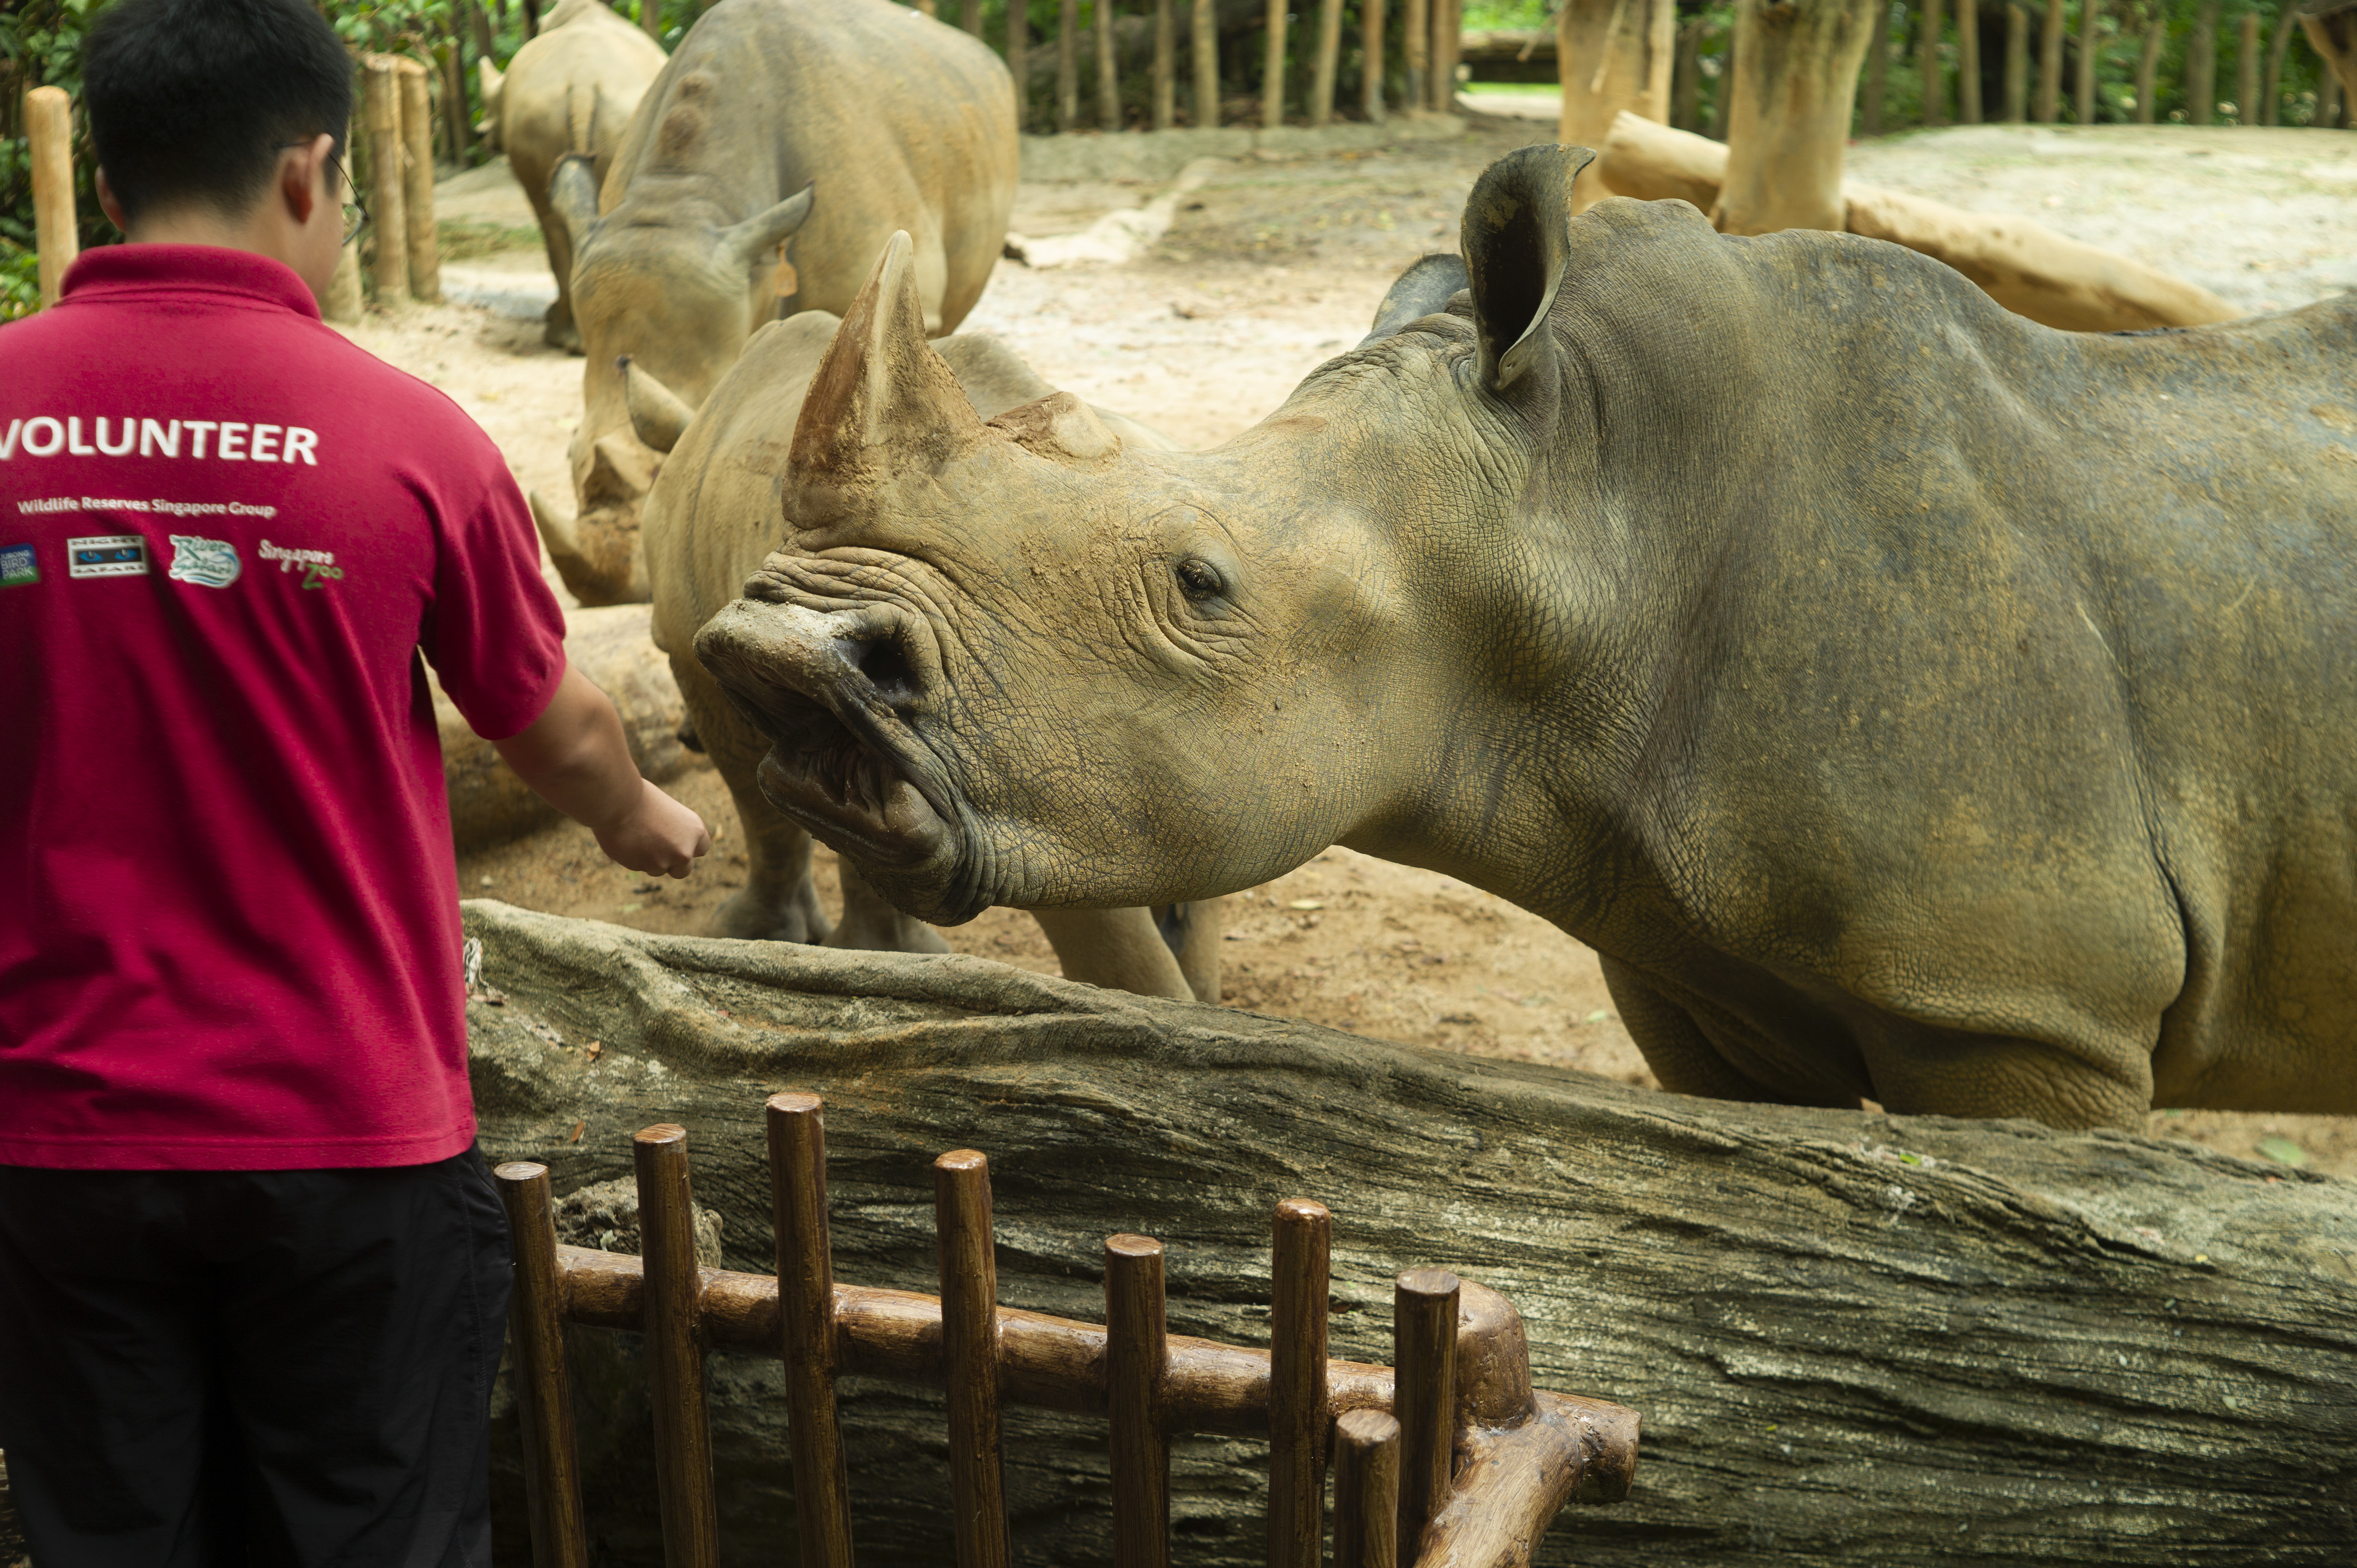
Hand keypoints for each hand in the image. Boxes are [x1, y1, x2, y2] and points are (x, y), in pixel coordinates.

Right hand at [591, 779, 710, 878]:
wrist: (617, 801)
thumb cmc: (640, 796)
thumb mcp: (667, 810)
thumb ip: (674, 830)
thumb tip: (670, 843)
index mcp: (694, 830)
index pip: (701, 849)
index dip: (689, 847)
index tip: (678, 843)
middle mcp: (683, 850)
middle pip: (684, 870)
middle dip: (672, 864)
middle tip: (658, 850)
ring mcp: (662, 861)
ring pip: (657, 869)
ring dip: (648, 859)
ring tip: (636, 836)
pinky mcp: (641, 867)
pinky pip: (638, 866)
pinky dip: (633, 857)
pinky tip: (626, 839)